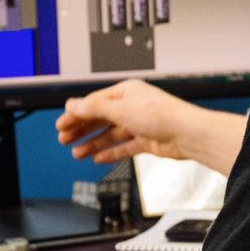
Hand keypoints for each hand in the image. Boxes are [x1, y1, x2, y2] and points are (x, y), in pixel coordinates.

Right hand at [55, 80, 245, 176]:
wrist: (188, 134)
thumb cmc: (162, 115)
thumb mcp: (120, 109)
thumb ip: (94, 108)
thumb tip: (72, 104)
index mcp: (126, 92)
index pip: (94, 102)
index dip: (76, 114)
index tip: (61, 125)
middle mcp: (133, 106)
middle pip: (100, 118)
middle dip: (82, 129)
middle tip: (64, 140)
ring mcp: (140, 124)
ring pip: (110, 134)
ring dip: (93, 143)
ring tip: (77, 153)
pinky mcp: (147, 141)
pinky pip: (123, 147)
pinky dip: (110, 152)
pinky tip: (97, 158)